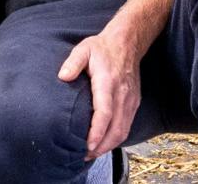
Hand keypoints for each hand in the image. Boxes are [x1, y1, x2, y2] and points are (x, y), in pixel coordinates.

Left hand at [57, 26, 144, 158]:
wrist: (127, 42)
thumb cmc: (103, 48)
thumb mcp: (84, 49)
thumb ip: (73, 63)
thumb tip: (63, 77)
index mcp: (108, 82)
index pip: (105, 112)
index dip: (97, 132)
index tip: (87, 145)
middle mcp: (122, 94)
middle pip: (116, 128)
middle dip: (101, 146)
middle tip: (85, 155)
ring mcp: (130, 100)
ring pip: (123, 130)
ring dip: (109, 145)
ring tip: (92, 153)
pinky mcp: (134, 103)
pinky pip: (127, 125)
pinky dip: (116, 138)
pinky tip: (104, 143)